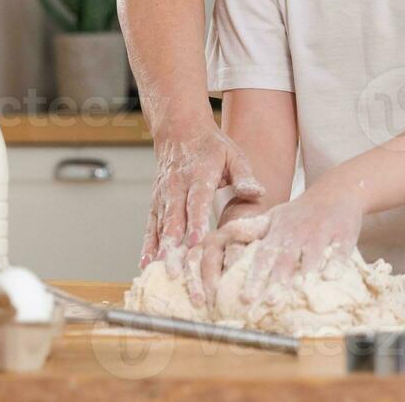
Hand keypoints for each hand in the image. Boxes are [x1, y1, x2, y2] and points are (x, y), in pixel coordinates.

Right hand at [140, 119, 264, 275]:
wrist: (180, 131)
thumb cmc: (212, 147)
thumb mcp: (234, 155)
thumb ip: (244, 176)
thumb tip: (257, 193)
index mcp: (199, 175)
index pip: (197, 201)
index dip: (196, 221)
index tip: (196, 241)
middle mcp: (177, 187)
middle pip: (174, 218)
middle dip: (173, 244)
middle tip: (174, 268)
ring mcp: (163, 196)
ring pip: (160, 225)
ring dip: (160, 249)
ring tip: (161, 272)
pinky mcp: (155, 203)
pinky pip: (150, 226)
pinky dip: (147, 245)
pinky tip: (146, 265)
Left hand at [185, 182, 364, 306]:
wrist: (337, 191)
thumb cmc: (301, 211)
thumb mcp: (275, 217)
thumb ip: (251, 231)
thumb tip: (222, 238)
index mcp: (279, 232)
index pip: (263, 256)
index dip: (254, 276)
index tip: (244, 298)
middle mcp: (298, 233)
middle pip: (285, 259)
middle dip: (276, 281)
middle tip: (267, 303)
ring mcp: (322, 233)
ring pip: (311, 256)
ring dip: (304, 275)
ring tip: (298, 293)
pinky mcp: (344, 234)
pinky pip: (340, 250)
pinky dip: (335, 263)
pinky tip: (331, 277)